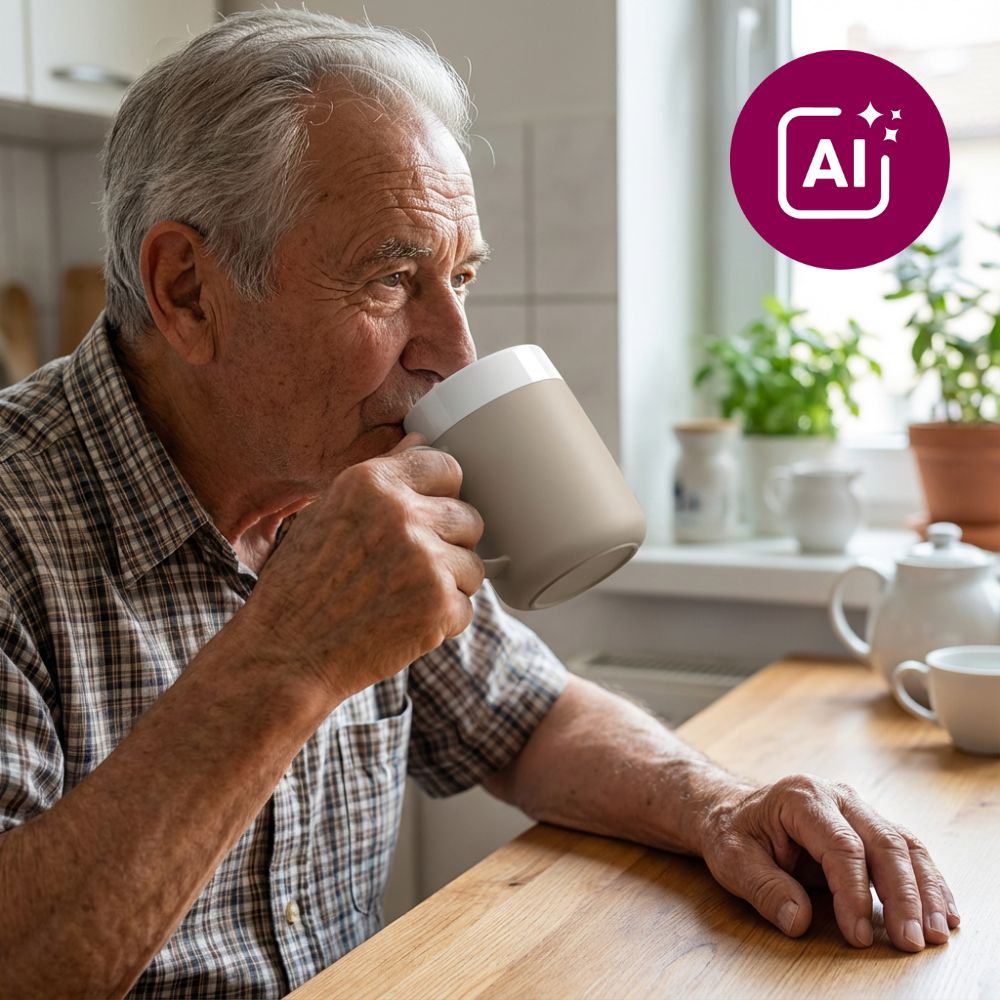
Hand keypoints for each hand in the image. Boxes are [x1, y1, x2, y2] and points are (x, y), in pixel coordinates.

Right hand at [237, 432, 485, 701]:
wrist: (285, 653)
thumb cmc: (300, 586)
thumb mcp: (326, 513)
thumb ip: (380, 477)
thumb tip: (419, 441)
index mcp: (371, 482)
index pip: (446, 466)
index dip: (441, 495)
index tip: (426, 516)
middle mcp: (402, 514)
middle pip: (469, 517)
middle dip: (447, 544)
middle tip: (408, 569)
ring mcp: (425, 559)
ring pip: (473, 565)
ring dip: (448, 584)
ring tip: (402, 598)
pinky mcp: (439, 605)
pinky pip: (466, 606)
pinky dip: (441, 621)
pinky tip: (402, 623)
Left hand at [699, 774, 959, 950]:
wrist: (732, 811)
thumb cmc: (731, 832)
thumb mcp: (731, 858)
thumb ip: (763, 887)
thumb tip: (797, 920)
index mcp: (801, 798)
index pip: (841, 846)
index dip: (855, 893)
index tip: (859, 935)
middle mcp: (836, 796)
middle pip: (883, 843)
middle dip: (902, 896)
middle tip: (910, 942)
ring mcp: (857, 808)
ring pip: (903, 844)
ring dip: (924, 890)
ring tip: (936, 932)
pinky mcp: (868, 826)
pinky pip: (906, 850)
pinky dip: (927, 882)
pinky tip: (942, 911)